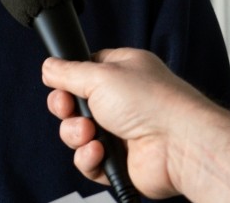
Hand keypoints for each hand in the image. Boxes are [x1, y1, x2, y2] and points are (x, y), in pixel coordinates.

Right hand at [43, 48, 229, 201]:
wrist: (179, 145)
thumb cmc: (154, 104)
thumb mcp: (100, 74)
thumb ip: (68, 71)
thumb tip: (49, 67)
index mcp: (122, 72)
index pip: (83, 72)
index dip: (68, 81)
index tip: (61, 85)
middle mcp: (122, 101)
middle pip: (75, 106)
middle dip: (66, 110)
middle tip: (69, 109)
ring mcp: (120, 132)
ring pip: (77, 135)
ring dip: (76, 135)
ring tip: (91, 133)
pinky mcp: (120, 161)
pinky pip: (88, 161)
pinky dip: (89, 159)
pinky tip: (100, 152)